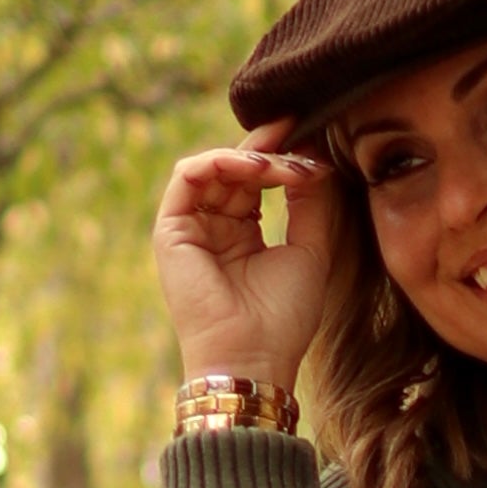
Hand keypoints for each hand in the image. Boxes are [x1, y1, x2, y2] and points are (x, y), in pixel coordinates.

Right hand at [151, 142, 343, 397]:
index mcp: (242, 234)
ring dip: (250, 156)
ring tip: (282, 162)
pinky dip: (221, 162)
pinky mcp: (170, 230)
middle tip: (298, 130)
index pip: (257, 180)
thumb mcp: (310, 249)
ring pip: (213, 166)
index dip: (282, 156)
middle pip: (235, 168)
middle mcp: (213, 227)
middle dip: (268, 147)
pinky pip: (188, 176)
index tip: (312, 134)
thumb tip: (315, 156)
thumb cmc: (283, 318)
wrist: (253, 357)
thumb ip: (311, 202)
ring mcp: (190, 227)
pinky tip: (256, 168)